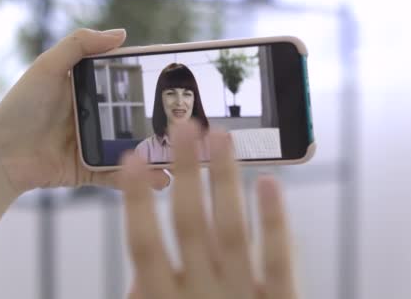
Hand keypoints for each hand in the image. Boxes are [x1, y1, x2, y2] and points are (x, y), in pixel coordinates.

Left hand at [0, 28, 167, 193]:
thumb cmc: (21, 106)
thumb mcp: (48, 67)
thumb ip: (79, 45)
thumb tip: (122, 34)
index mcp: (90, 90)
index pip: (127, 83)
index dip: (151, 80)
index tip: (180, 79)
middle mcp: (98, 117)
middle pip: (137, 118)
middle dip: (164, 122)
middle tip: (192, 124)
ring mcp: (96, 146)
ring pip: (135, 149)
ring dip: (159, 154)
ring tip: (182, 157)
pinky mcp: (92, 171)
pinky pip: (120, 175)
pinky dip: (140, 179)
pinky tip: (160, 179)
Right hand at [120, 121, 296, 298]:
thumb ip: (145, 297)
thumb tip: (137, 275)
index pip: (144, 244)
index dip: (136, 201)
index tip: (132, 159)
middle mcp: (201, 292)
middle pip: (190, 223)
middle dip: (185, 171)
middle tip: (184, 127)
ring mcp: (241, 294)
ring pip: (232, 230)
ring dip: (224, 179)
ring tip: (221, 138)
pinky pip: (278, 260)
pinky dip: (273, 220)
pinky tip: (269, 183)